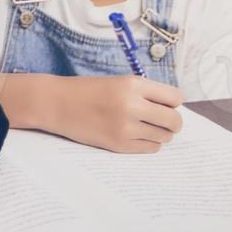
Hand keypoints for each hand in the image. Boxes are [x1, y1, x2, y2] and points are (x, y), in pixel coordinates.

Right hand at [41, 75, 183, 152]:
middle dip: (172, 123)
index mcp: (133, 84)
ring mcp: (125, 127)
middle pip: (174, 120)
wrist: (56, 103)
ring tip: (144, 128)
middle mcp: (132, 105)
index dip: (173, 103)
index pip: (175, 98)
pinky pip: (150, 148)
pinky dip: (148, 144)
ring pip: (164, 137)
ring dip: (159, 134)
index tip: (165, 105)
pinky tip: (135, 136)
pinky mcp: (118, 144)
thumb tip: (173, 109)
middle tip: (162, 121)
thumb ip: (145, 93)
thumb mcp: (118, 82)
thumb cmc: (88, 91)